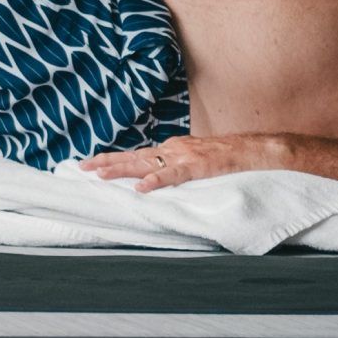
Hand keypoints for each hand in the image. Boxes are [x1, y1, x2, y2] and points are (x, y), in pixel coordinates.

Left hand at [83, 134, 287, 191]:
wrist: (256, 150)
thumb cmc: (227, 158)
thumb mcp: (196, 161)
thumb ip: (177, 167)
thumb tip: (157, 179)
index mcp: (171, 149)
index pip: (137, 154)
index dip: (114, 159)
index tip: (91, 163)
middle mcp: (172, 149)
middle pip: (134, 156)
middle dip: (107, 161)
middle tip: (82, 166)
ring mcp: (184, 156)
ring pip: (147, 163)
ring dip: (122, 169)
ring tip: (100, 174)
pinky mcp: (199, 166)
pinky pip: (174, 175)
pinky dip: (156, 180)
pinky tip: (141, 188)